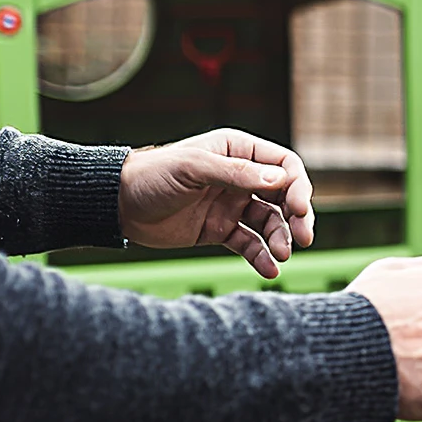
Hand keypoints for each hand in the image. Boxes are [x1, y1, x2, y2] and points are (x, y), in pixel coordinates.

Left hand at [118, 129, 314, 279]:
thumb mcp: (193, 169)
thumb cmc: (152, 176)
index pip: (284, 166)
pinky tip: (269, 269)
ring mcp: (232, 205)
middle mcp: (240, 177)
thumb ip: (237, 174)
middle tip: (304, 239)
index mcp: (238, 151)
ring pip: (270, 223)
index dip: (296, 187)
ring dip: (280, 239)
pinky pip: (249, 244)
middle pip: (284, 197)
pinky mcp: (220, 230)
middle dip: (297, 218)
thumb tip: (281, 181)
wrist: (117, 204)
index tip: (296, 209)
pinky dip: (261, 256)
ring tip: (283, 256)